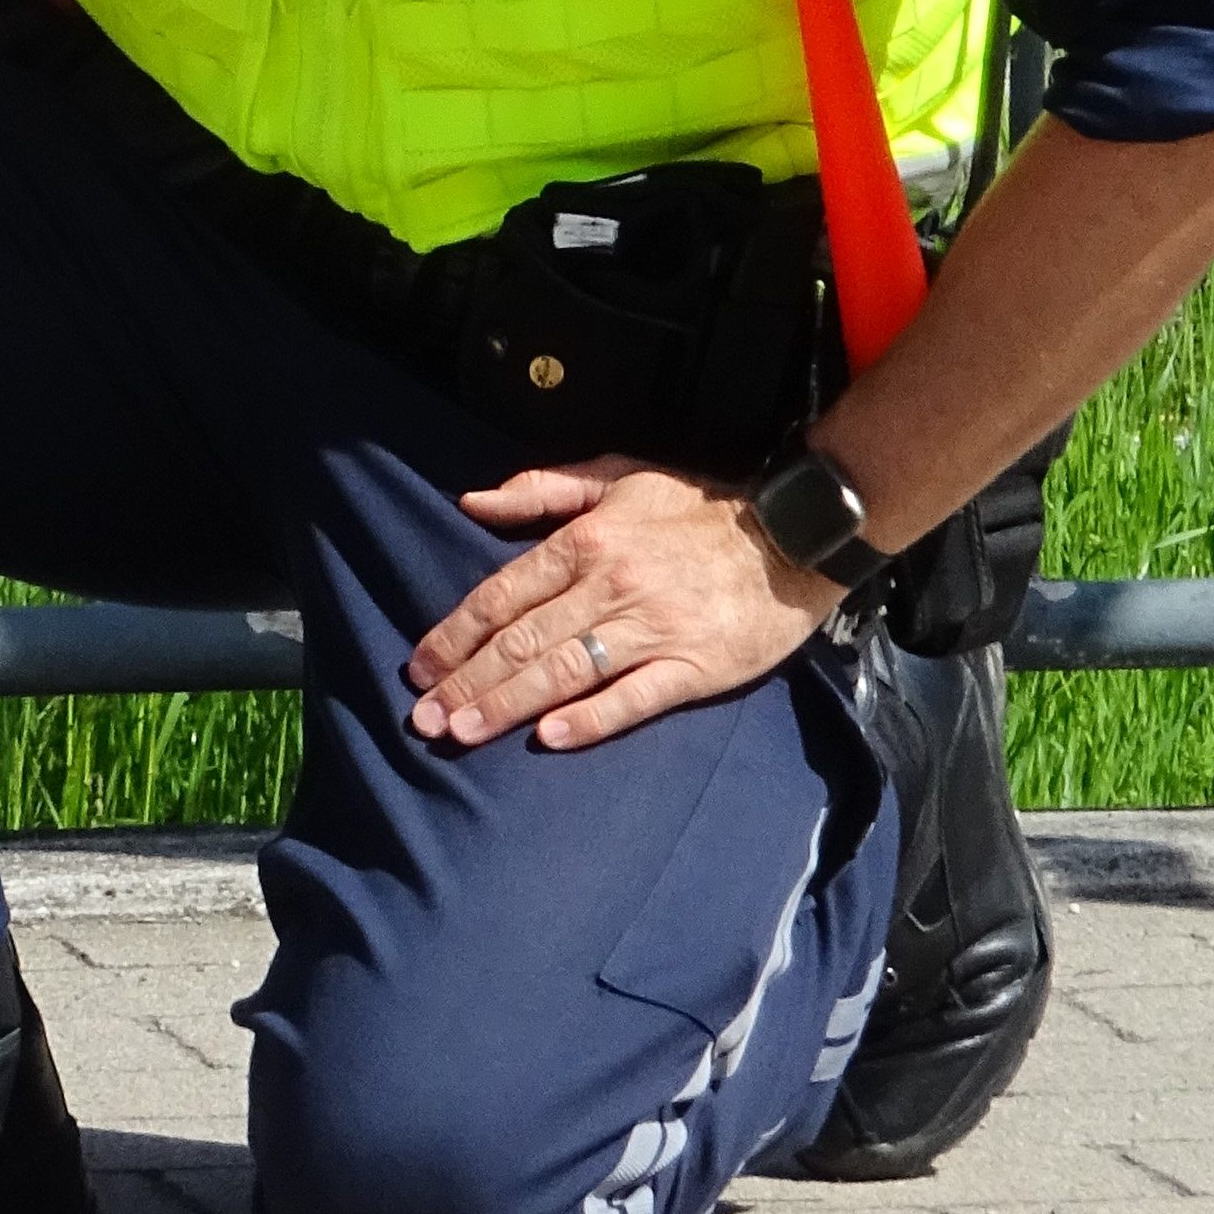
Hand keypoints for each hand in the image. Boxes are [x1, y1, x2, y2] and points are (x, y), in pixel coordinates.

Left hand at [405, 455, 838, 751]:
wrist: (795, 536)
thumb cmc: (700, 507)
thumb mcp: (619, 476)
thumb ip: (542, 489)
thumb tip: (472, 501)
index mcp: (586, 540)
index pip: (503, 594)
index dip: (455, 634)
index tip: (419, 667)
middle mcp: (610, 586)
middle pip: (522, 641)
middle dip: (465, 681)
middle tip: (423, 718)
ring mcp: (652, 630)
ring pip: (563, 673)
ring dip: (506, 705)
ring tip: (461, 733)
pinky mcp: (693, 668)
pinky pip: (633, 698)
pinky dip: (590, 719)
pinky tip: (550, 738)